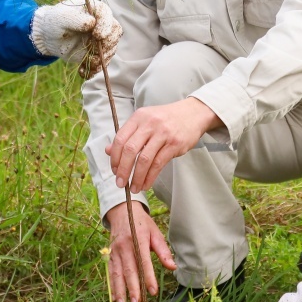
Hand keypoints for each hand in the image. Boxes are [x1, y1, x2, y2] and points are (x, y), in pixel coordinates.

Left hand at [31, 0, 120, 65]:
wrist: (49, 36)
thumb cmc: (55, 21)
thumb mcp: (61, 18)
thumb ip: (76, 19)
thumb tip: (92, 23)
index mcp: (95, 10)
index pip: (107, 15)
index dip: (105, 26)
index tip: (97, 35)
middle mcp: (102, 24)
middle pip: (115, 34)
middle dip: (106, 45)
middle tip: (93, 50)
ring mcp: (101, 40)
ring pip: (111, 50)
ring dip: (101, 59)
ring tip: (86, 63)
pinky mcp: (97, 53)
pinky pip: (102, 63)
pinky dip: (94, 70)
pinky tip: (83, 72)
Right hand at [103, 203, 176, 301]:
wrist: (122, 211)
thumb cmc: (142, 223)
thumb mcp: (155, 232)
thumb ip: (163, 251)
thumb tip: (173, 267)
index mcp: (138, 239)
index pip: (144, 262)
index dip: (148, 277)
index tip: (153, 291)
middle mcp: (125, 246)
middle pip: (129, 270)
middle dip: (132, 288)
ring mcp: (115, 251)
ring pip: (117, 273)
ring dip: (120, 290)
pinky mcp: (110, 255)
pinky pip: (111, 272)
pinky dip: (112, 286)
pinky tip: (115, 298)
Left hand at [106, 97, 221, 192]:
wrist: (193, 113)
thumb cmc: (166, 119)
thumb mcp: (145, 121)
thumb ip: (127, 135)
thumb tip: (108, 150)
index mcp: (139, 117)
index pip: (120, 139)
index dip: (114, 157)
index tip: (114, 170)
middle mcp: (149, 124)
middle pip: (130, 150)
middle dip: (123, 169)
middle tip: (120, 183)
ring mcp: (163, 134)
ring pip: (144, 159)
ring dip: (137, 177)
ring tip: (134, 188)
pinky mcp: (174, 144)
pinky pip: (158, 164)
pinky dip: (150, 177)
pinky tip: (146, 184)